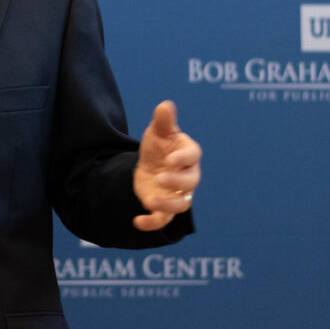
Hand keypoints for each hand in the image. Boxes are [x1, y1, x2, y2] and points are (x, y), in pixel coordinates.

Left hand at [132, 101, 201, 230]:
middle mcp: (188, 176)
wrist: (149, 164)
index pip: (193, 156)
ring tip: (149, 201)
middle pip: (190, 182)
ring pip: (181, 205)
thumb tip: (165, 105)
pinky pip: (164, 220)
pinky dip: (152, 223)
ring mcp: (178, 193)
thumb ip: (163, 121)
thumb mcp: (157, 131)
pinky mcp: (165, 206)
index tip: (171, 159)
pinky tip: (137, 221)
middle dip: (177, 182)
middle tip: (160, 177)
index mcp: (188, 154)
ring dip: (167, 205)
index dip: (184, 158)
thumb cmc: (159, 145)